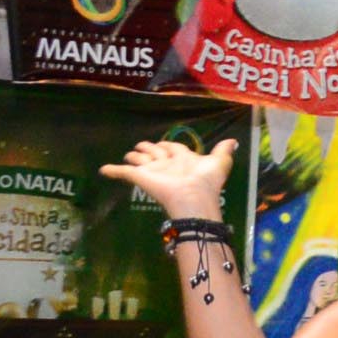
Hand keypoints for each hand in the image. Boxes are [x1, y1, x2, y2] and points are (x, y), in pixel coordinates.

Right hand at [99, 136, 237, 219]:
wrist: (193, 197)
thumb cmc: (206, 180)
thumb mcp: (219, 162)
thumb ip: (223, 151)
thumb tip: (235, 141)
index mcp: (184, 160)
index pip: (174, 149)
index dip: (169, 145)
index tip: (163, 143)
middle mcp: (168, 165)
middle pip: (155, 154)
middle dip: (149, 148)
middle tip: (140, 145)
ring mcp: (153, 172)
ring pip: (141, 161)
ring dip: (134, 156)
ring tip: (129, 154)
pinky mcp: (141, 178)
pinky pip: (124, 172)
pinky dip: (113, 170)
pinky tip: (103, 169)